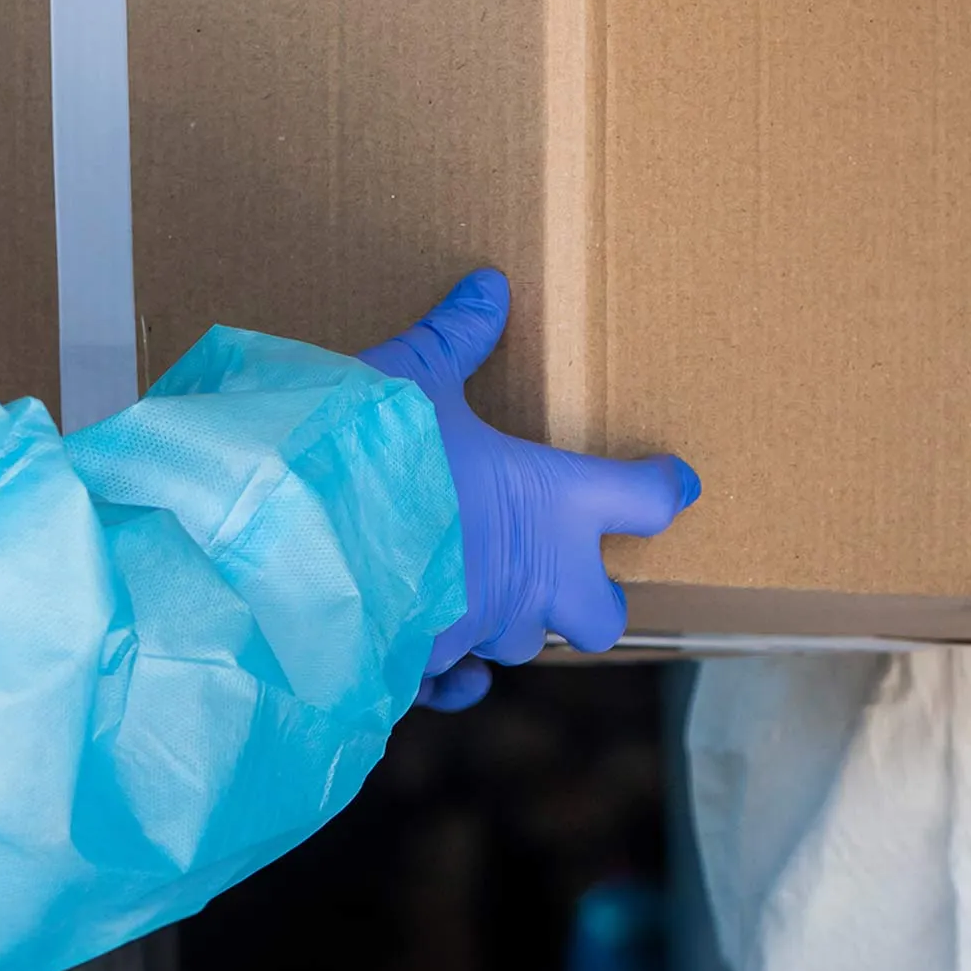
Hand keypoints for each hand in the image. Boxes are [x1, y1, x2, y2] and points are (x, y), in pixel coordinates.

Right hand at [361, 269, 699, 711]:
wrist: (296, 544)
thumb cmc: (370, 452)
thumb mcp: (413, 379)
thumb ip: (455, 339)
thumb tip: (488, 286)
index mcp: (555, 503)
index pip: (645, 500)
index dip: (665, 488)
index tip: (674, 479)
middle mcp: (535, 577)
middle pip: (603, 615)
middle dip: (594, 600)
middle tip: (573, 573)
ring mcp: (482, 628)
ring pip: (520, 642)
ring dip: (508, 619)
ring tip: (476, 585)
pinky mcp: (426, 665)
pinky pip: (455, 684)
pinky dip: (452, 676)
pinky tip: (438, 659)